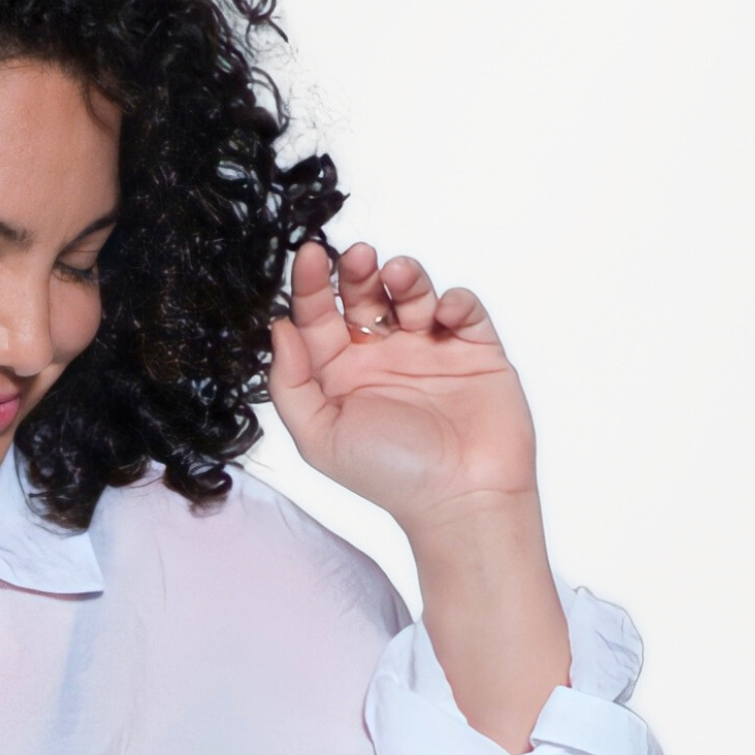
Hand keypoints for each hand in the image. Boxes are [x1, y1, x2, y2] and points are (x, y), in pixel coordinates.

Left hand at [267, 239, 540, 537]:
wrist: (462, 499)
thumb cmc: (391, 476)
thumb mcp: (319, 436)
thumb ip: (291, 383)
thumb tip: (280, 326)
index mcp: (342, 375)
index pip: (320, 317)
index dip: (313, 284)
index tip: (310, 255)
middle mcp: (383, 357)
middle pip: (365, 295)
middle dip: (358, 270)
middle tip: (357, 256)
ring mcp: (430, 349)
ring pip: (412, 292)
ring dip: (405, 276)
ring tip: (397, 276)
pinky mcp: (474, 349)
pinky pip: (463, 308)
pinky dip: (453, 300)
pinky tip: (442, 314)